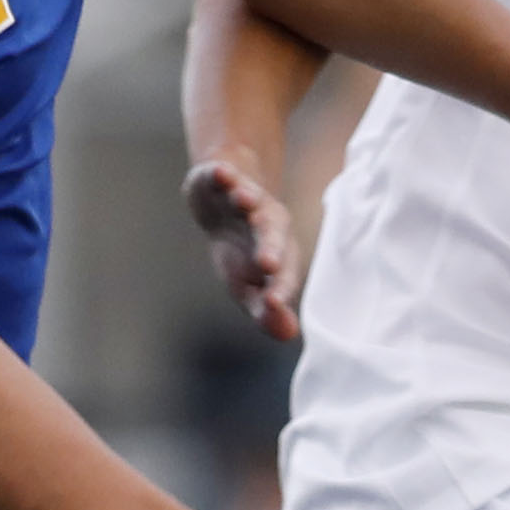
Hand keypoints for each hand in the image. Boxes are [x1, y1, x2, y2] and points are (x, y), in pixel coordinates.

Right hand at [184, 155, 304, 344]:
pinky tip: (221, 175)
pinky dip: (221, 175)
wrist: (223, 199)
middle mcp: (266, 223)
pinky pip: (222, 175)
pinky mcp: (221, 177)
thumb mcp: (248, 284)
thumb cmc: (240, 248)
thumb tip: (288, 334)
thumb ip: (265, 310)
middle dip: (269, 246)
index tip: (275, 304)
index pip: (282, 273)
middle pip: (271, 233)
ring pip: (249, 199)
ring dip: (247, 200)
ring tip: (244, 201)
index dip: (279, 288)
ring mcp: (244, 198)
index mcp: (277, 252)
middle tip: (268, 263)